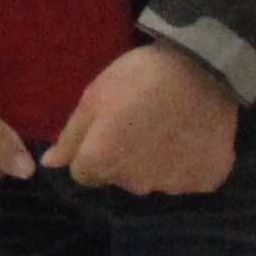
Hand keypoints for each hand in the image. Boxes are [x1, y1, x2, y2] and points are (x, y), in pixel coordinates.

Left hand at [47, 39, 239, 195]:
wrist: (203, 68)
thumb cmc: (139, 76)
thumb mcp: (95, 96)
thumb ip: (71, 136)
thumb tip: (49, 164)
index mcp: (104, 162)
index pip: (84, 174)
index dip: (92, 152)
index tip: (109, 128)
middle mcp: (136, 184)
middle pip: (120, 178)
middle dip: (123, 158)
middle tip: (139, 123)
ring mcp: (174, 186)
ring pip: (154, 180)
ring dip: (154, 163)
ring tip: (167, 127)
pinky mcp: (206, 181)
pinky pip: (188, 179)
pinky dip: (187, 164)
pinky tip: (190, 136)